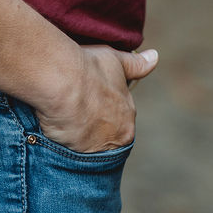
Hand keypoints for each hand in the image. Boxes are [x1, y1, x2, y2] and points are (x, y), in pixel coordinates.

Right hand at [32, 43, 158, 153]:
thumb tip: (155, 57)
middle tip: (78, 105)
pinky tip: (58, 123)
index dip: (103, 106)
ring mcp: (95, 149)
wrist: (62, 80)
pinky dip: (66, 139)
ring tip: (66, 114)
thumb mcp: (116, 60)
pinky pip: (71, 150)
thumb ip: (136, 64)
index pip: (119, 118)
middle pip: (106, 133)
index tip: (90, 96)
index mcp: (128, 119)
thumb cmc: (90, 68)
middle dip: (95, 123)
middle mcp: (116, 139)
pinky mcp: (74, 155)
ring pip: (88, 143)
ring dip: (81, 132)